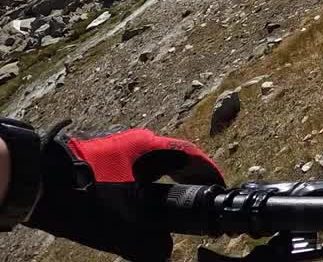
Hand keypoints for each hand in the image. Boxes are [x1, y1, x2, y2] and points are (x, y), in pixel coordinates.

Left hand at [27, 126, 222, 261]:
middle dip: (188, 178)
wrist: (32, 182)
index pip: (192, 157)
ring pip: (149, 165)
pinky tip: (134, 205)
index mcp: (149, 149)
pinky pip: (130, 170)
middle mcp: (136, 142)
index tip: (220, 188)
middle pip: (173, 159)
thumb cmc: (83, 196)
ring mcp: (114, 147)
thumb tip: (164, 252)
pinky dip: (141, 186)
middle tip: (199, 197)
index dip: (209, 174)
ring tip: (168, 205)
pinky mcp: (96, 157)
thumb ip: (150, 244)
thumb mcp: (122, 227)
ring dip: (162, 183)